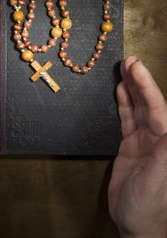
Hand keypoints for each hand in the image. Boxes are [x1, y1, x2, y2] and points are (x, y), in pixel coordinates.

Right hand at [108, 56, 166, 237]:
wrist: (135, 224)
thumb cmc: (148, 206)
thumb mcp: (158, 180)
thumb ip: (164, 154)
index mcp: (165, 142)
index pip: (157, 108)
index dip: (147, 86)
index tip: (136, 68)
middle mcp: (157, 137)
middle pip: (148, 103)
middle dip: (140, 81)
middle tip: (129, 61)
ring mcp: (144, 140)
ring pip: (138, 108)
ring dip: (131, 88)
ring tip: (124, 70)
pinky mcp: (131, 145)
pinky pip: (127, 119)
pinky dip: (124, 104)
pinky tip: (121, 91)